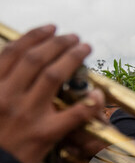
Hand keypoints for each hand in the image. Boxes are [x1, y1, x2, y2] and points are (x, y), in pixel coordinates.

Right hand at [0, 25, 104, 162]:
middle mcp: (8, 96)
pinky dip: (88, 101)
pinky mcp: (45, 133)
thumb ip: (1, 82)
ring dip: (72, 57)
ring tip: (84, 47)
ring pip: (54, 76)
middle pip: (37, 59)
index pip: (14, 53)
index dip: (34, 36)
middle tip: (73, 36)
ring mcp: (27, 114)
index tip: (49, 28)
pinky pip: (73, 113)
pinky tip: (97, 92)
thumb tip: (12, 59)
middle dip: (58, 43)